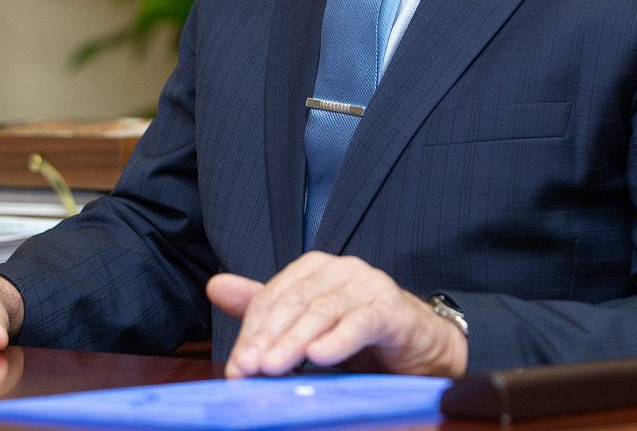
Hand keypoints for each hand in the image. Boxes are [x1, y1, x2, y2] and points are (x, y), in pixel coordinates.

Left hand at [207, 252, 466, 378]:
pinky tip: (320, 357)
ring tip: (273, 367)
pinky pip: (363, 322)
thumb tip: (215, 286)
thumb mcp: (307, 325)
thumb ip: (265, 307)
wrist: (421, 349)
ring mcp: (371, 285)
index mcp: (317, 268)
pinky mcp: (394, 310)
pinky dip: (339, 339)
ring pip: (324, 311)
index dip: (252, 330)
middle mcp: (343, 269)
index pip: (274, 296)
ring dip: (296, 341)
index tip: (236, 366)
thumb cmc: (360, 335)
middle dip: (268, 337)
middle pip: (296, 302)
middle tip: (248, 369)